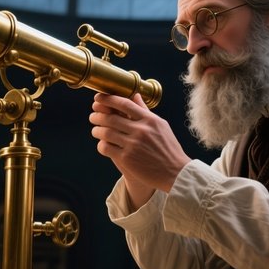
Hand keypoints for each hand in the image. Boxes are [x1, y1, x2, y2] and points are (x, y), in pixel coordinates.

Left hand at [89, 92, 191, 207]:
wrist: (175, 173)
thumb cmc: (168, 148)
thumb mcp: (160, 126)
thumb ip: (145, 111)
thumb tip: (135, 95)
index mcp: (149, 120)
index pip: (124, 103)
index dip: (108, 99)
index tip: (98, 98)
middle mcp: (141, 130)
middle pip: (111, 118)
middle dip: (98, 116)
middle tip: (93, 116)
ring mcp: (133, 145)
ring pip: (106, 133)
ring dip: (97, 130)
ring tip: (96, 130)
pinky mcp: (127, 159)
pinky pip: (106, 148)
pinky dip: (101, 145)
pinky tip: (102, 145)